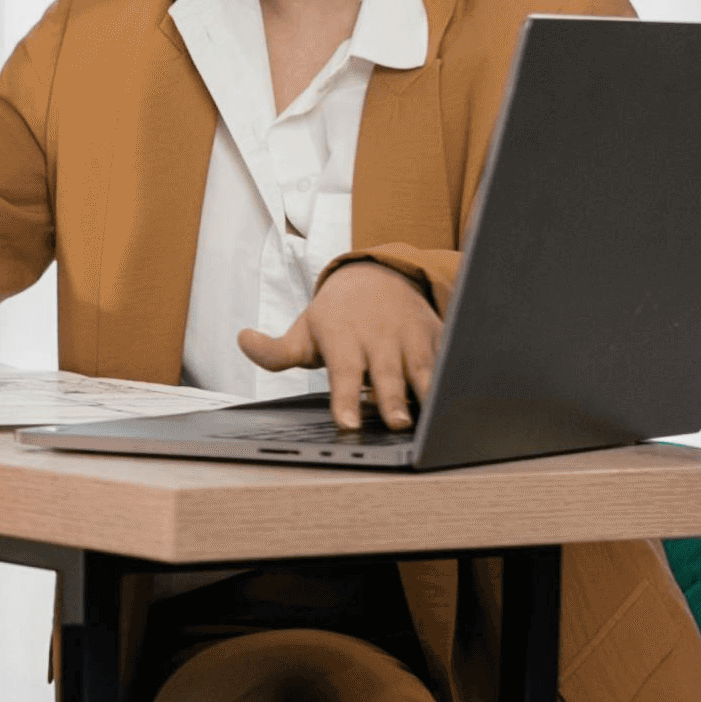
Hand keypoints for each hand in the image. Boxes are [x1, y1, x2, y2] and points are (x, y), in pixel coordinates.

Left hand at [238, 261, 444, 432]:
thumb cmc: (337, 316)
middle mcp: (379, 338)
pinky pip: (449, 360)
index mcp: (343, 337)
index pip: (343, 372)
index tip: (347, 423)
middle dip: (393, 399)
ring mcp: (412, 338)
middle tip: (397, 424)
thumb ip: (275, 350)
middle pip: (387, 373)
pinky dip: (454, 378)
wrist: (379, 277)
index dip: (344, 398)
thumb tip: (242, 340)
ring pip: (423, 368)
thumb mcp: (304, 330)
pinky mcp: (439, 338)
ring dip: (427, 393)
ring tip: (431, 420)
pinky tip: (458, 403)